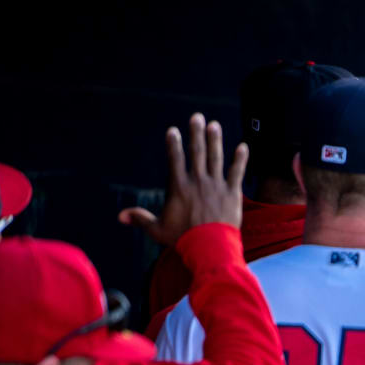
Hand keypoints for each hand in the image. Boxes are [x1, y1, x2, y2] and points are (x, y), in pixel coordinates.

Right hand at [119, 113, 247, 245]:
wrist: (210, 247)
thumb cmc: (183, 239)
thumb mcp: (158, 229)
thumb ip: (141, 219)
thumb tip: (120, 217)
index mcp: (179, 187)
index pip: (174, 159)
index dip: (173, 144)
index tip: (173, 130)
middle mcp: (198, 181)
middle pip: (197, 152)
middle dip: (196, 133)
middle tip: (197, 117)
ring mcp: (216, 186)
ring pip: (216, 158)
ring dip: (215, 140)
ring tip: (214, 125)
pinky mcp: (232, 193)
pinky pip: (237, 172)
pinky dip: (240, 159)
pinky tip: (243, 146)